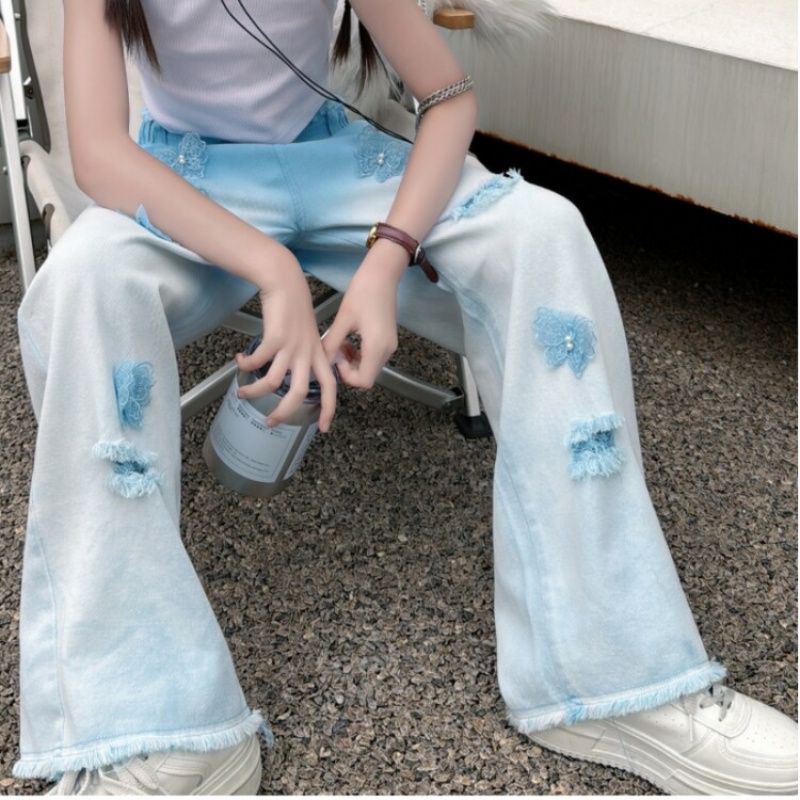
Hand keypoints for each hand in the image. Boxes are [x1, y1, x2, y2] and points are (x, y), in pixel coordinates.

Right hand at [234, 250, 337, 432]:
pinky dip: (246, 366)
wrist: (285, 282)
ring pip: (274, 382)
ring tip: (242, 393)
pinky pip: (258, 362)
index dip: (328, 409)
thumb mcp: (307, 335)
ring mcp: (291, 346)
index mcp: (318, 355)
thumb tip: (292, 377)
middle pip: (299, 393)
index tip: (323, 427)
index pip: (330, 387)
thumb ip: (305, 356)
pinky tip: (240, 363)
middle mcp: (307, 354)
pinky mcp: (275, 338)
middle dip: (284, 412)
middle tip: (271, 422)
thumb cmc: (294, 308)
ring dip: (255, 391)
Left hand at [320, 247, 403, 388]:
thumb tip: (320, 361)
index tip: (335, 358)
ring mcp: (389, 345)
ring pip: (369, 367)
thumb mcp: (343, 319)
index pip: (363, 381)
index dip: (346, 376)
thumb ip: (331, 344)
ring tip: (340, 343)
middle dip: (348, 369)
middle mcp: (387, 350)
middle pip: (367, 376)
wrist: (382, 275)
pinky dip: (359, 355)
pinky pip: (372, 357)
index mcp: (376, 346)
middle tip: (334, 351)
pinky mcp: (387, 340)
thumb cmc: (362, 292)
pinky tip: (349, 340)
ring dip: (352, 362)